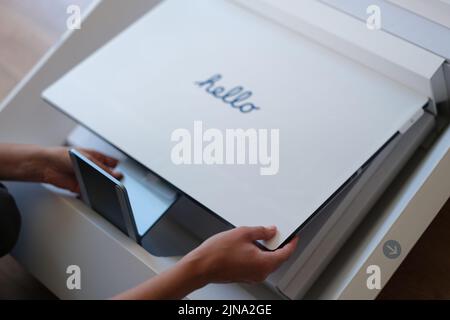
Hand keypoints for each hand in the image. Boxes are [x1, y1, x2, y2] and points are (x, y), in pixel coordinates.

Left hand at [39, 147, 122, 192]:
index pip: (112, 163)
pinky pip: (90, 192)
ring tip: (107, 190)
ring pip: (99, 184)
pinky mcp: (80, 187)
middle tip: (116, 184)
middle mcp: (92, 167)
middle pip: (106, 175)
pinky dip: (92, 194)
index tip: (124, 175)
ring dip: (102, 187)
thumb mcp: (88, 159)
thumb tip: (116, 174)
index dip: (118, 169)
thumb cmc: (62, 155)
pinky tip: (95, 194)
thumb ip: (103, 168)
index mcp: (96, 157)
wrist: (46, 166)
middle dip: (111, 180)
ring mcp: (86, 177)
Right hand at [113, 226, 297, 299]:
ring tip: (262, 236)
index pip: (286, 253)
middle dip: (279, 245)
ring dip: (267, 249)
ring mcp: (252, 276)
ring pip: (267, 261)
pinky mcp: (244, 275)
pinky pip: (258, 264)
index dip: (291, 242)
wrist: (201, 266)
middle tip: (276, 232)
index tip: (294, 236)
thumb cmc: (218, 253)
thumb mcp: (243, 233)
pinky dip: (259, 254)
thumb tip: (271, 231)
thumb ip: (261, 231)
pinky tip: (251, 244)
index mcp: (264, 263)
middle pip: (277, 259)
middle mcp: (260, 273)